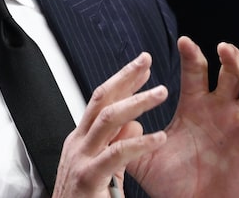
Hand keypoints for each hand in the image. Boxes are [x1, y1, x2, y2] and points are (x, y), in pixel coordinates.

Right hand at [53, 52, 169, 197]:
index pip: (101, 101)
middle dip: (126, 77)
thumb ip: (117, 146)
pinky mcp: (89, 178)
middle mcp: (77, 144)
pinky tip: (159, 137)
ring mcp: (81, 159)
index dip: (122, 81)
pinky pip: (117, 154)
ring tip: (161, 92)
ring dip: (136, 102)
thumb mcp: (103, 170)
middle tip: (147, 61)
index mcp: (80, 140)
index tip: (143, 67)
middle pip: (101, 99)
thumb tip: (136, 124)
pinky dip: (139, 144)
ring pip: (107, 119)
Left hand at [128, 35, 238, 197]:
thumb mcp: (143, 157)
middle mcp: (220, 109)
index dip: (192, 55)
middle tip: (222, 48)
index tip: (184, 42)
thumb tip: (110, 117)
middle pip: (231, 72)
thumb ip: (126, 137)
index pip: (196, 71)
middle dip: (230, 57)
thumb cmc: (171, 184)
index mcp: (194, 105)